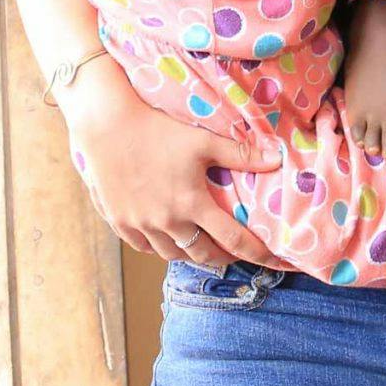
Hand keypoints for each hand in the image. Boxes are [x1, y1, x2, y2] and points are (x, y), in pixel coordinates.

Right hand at [59, 60, 282, 269]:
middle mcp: (166, 221)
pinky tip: (166, 240)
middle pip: (202, 254)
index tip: (270, 259)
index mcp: (191, 204)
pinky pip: (143, 248)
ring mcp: (140, 225)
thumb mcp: (203, 140)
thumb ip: (241, 155)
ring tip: (202, 247)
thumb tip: (277, 159)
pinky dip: (159, 248)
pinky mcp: (119, 221)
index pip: (232, 239)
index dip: (254, 252)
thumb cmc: (158, 130)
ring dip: (190, 254)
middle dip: (222, 258)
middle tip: (233, 253)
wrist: (107, 126)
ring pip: (172, 254)